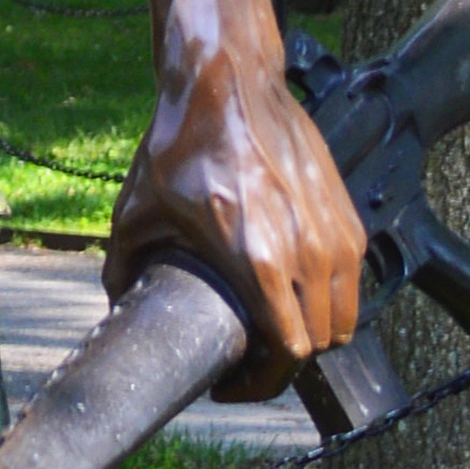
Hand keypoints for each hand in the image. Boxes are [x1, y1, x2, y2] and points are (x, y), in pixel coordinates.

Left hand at [108, 44, 366, 389]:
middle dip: (283, 363)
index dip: (260, 383)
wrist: (227, 83)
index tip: (232, 384)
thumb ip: (124, 270)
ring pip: (344, 315)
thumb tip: (118, 305)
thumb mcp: (137, 214)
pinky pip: (351, 278)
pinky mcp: (347, 213)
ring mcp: (336, 233)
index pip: (288, 354)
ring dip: (312, 332)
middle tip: (247, 360)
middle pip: (321, 343)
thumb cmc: (182, 145)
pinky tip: (292, 291)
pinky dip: (328, 297)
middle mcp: (309, 253)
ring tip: (272, 330)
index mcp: (261, 262)